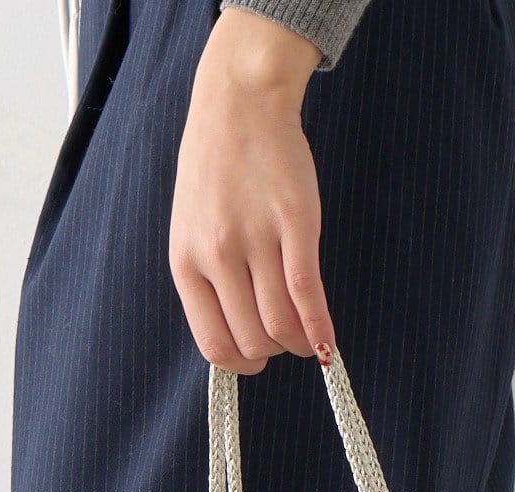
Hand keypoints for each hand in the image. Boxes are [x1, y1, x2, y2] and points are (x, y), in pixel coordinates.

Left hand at [171, 10, 334, 373]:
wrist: (239, 103)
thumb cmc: (217, 168)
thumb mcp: (193, 228)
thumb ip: (209, 280)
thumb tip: (239, 337)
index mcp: (186, 262)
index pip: (214, 343)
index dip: (240, 365)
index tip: (256, 359)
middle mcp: (217, 255)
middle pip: (253, 340)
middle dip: (273, 351)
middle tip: (285, 341)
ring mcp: (256, 240)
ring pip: (281, 325)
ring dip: (299, 344)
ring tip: (307, 339)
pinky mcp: (295, 225)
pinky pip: (308, 294)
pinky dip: (321, 329)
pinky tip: (328, 344)